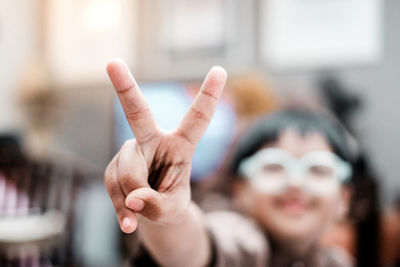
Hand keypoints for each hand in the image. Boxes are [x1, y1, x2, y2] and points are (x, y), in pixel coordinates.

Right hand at [104, 59, 226, 232]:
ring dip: (134, 196)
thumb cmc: (168, 202)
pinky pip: (113, 185)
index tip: (220, 69)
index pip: (197, 118)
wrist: (148, 211)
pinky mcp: (114, 166)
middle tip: (113, 62)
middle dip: (126, 87)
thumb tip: (134, 198)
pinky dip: (121, 207)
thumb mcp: (172, 209)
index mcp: (181, 145)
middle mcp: (153, 140)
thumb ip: (158, 205)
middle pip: (138, 114)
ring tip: (143, 211)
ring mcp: (131, 152)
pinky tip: (129, 223)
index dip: (208, 96)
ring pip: (127, 171)